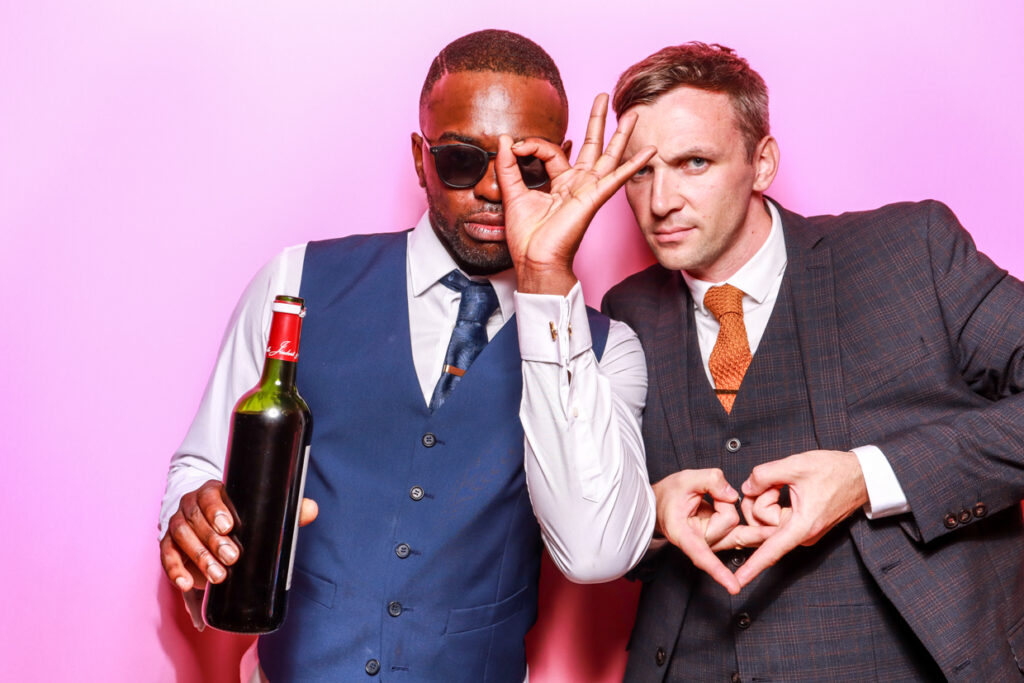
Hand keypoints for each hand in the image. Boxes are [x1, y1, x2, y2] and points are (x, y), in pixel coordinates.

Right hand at [160, 480, 318, 591]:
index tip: (229, 525)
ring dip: (198, 556)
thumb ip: (286, 512)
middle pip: (195, 519)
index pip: (210, 495)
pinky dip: (174, 570)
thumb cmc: (239, 516)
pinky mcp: (169, 544)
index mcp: (212, 492)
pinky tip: (186, 584)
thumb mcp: (259, 512)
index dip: (217, 509)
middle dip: (212, 540)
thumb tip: (312, 509)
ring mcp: (177, 524)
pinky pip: (166, 555)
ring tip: (217, 575)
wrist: (209, 521)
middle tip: (232, 557)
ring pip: (181, 536)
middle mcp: (191, 505)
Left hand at [496, 93, 654, 294]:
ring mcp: (588, 190)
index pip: (551, 150)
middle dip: (597, 120)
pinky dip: (634, 163)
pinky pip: (617, 177)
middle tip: (603, 96)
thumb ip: (507, 166)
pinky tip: (650, 151)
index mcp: (560, 183)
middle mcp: (578, 184)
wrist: (535, 260)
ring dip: (621, 133)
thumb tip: (505, 139)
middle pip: (591, 145)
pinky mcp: (594, 198)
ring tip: (632, 113)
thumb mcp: (512, 193)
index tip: (515, 147)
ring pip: (608, 155)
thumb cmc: (527, 236)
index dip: (532, 145)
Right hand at [652, 469, 773, 594]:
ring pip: (735, 521)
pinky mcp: (725, 539)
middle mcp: (701, 543)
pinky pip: (741, 527)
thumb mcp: (685, 480)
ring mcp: (714, 543)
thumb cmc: (670, 496)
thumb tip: (733, 495)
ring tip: (709, 499)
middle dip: (722, 501)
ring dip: (726, 504)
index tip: (733, 587)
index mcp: (684, 534)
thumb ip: (709, 481)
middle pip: (728, 520)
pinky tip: (757, 524)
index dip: (717, 569)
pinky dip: (746, 521)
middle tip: (703, 494)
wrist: (663, 504)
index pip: (701, 553)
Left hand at [734, 450, 867, 588]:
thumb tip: (747, 488)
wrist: (859, 476)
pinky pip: (774, 516)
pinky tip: (784, 488)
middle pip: (760, 522)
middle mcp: (801, 535)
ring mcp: (800, 533)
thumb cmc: (835, 471)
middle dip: (761, 497)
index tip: (738, 582)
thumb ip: (764, 475)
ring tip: (786, 484)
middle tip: (778, 482)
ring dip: (768, 496)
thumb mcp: (796, 465)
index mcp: (802, 526)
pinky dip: (773, 499)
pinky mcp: (799, 527)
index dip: (753, 567)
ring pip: (765, 517)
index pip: (772, 550)